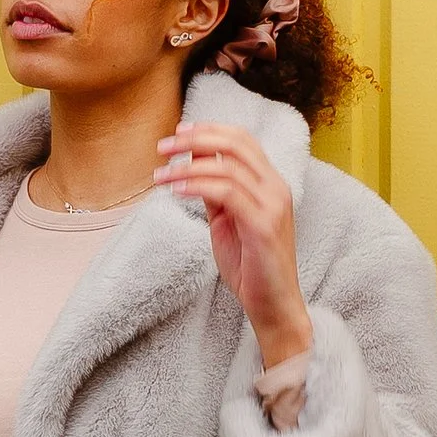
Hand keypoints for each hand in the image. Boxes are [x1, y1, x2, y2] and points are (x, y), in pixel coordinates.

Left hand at [157, 124, 312, 423]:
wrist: (273, 307)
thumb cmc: (250, 268)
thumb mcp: (227, 222)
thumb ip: (215, 193)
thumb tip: (193, 165)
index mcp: (271, 184)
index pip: (242, 140)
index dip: (209, 130)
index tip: (178, 133)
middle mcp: (277, 189)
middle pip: (235, 145)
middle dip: (194, 140)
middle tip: (162, 147)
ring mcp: (273, 206)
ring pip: (227, 167)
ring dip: (186, 166)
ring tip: (159, 175)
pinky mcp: (264, 226)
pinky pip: (227, 192)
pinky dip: (197, 186)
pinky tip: (175, 191)